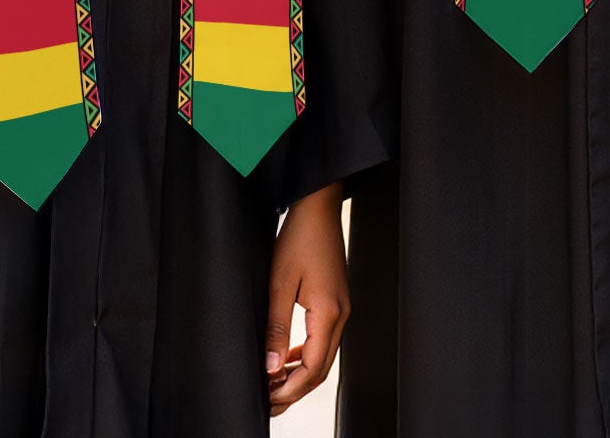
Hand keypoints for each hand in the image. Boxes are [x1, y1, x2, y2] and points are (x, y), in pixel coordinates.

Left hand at [265, 182, 349, 413]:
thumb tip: (271, 368)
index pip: (313, 368)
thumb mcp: (279, 283)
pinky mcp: (336, 302)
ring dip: (300, 374)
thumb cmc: (300, 238)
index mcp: (329, 312)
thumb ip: (276, 329)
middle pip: (322, 368)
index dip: (290, 389)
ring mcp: (342, 307)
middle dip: (295, 390)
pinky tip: (287, 358)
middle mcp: (341, 313)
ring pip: (324, 356)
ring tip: (273, 384)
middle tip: (268, 401)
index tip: (267, 399)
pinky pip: (324, 339)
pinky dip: (307, 356)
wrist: (319, 207)